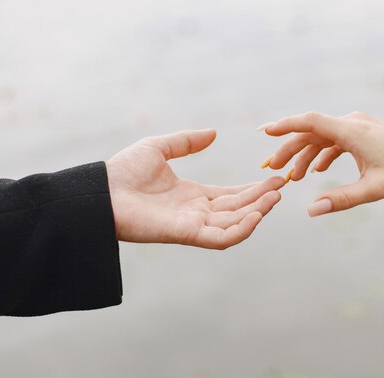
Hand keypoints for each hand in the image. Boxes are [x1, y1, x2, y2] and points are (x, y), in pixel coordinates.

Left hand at [106, 129, 284, 248]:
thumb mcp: (159, 148)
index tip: (274, 178)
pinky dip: (241, 229)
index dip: (253, 188)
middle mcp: (197, 212)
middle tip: (282, 185)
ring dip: (257, 211)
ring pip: (235, 223)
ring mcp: (194, 225)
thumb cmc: (123, 172)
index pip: (231, 194)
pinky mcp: (187, 234)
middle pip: (238, 208)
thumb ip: (187, 142)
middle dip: (261, 198)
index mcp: (193, 195)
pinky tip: (256, 215)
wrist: (101, 192)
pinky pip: (221, 238)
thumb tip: (214, 133)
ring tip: (275, 197)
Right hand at [259, 112, 383, 216]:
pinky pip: (334, 140)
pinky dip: (322, 154)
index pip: (310, 122)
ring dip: (305, 155)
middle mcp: (352, 123)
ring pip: (321, 137)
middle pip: (311, 132)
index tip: (264, 131)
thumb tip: (312, 210)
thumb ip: (342, 199)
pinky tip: (316, 171)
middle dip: (289, 150)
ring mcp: (357, 126)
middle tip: (272, 170)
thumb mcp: (375, 189)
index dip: (285, 125)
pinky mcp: (362, 133)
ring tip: (292, 177)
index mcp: (353, 131)